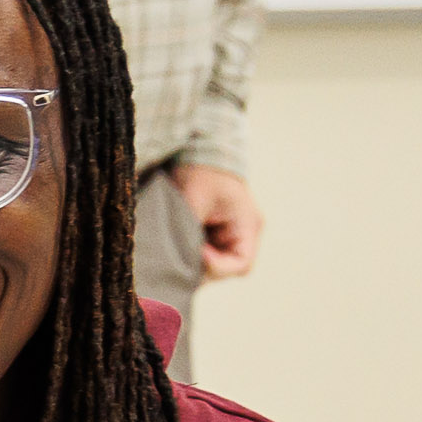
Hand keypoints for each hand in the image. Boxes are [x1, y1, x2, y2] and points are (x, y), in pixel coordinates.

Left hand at [168, 165, 263, 280]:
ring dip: (195, 263)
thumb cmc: (201, 171)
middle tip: (178, 262)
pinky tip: (176, 250)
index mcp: (247, 225)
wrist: (201, 151)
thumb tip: (178, 257)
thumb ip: (189, 229)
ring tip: (175, 255)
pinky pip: (206, 255)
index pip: (240, 264)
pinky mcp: (216, 235)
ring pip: (215, 265)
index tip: (196, 253)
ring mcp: (231, 236)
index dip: (217, 266)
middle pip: (227, 269)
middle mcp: (244, 234)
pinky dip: (192, 256)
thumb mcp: (194, 198)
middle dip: (202, 269)